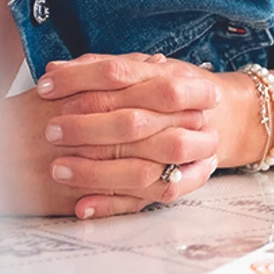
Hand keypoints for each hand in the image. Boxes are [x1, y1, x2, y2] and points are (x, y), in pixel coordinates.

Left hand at [33, 53, 227, 218]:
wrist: (227, 117)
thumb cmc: (173, 92)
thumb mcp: (143, 71)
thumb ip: (100, 68)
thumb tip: (54, 71)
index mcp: (170, 79)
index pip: (119, 73)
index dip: (78, 79)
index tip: (46, 88)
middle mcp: (183, 115)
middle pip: (132, 123)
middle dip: (87, 128)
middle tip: (51, 131)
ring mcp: (187, 154)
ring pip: (141, 169)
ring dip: (97, 172)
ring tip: (59, 169)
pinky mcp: (180, 182)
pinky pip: (146, 200)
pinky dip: (111, 205)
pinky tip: (82, 206)